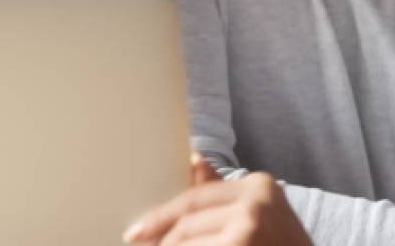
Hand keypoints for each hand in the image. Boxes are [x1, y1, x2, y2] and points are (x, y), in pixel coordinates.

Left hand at [122, 154, 312, 245]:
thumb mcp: (259, 214)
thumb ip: (223, 192)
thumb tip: (193, 158)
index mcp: (259, 186)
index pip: (195, 198)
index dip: (160, 217)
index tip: (135, 233)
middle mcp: (255, 205)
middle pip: (187, 225)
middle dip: (161, 242)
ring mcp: (248, 231)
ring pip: (186, 245)